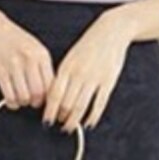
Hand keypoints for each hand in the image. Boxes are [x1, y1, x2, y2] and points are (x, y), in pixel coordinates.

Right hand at [0, 5, 54, 108]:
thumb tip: (50, 90)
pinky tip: (12, 99)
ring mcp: (14, 65)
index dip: (49, 96)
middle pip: (39, 93)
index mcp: (42, 54)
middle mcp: (29, 59)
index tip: (45, 99)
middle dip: (36, 102)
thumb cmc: (15, 39)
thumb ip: (44, 67)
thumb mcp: (36, 48)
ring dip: (24, 102)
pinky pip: (9, 95)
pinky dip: (12, 102)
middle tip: (33, 101)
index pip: (51, 84)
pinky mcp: (0, 72)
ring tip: (22, 98)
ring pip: (24, 97)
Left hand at [43, 9, 134, 132]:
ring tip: (71, 128)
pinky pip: (99, 104)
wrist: (111, 32)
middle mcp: (79, 74)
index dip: (50, 110)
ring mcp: (94, 78)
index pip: (54, 94)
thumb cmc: (88, 45)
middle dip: (61, 118)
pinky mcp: (108, 82)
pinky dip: (93, 117)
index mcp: (67, 67)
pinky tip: (89, 124)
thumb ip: (63, 76)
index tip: (47, 120)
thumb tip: (53, 97)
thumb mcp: (70, 57)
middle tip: (60, 125)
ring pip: (81, 106)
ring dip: (74, 121)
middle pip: (66, 103)